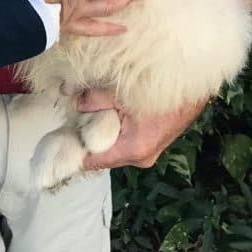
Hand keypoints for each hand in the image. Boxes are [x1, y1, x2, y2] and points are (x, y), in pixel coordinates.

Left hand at [77, 89, 205, 168]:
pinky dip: (112, 131)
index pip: (94, 161)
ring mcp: (146, 153)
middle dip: (85, 139)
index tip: (56, 142)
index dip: (74, 152)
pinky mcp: (149, 145)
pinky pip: (122, 142)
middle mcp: (140, 158)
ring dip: (99, 133)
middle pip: (102, 155)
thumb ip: (94, 99)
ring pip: (112, 147)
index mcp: (133, 150)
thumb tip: (71, 99)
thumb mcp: (123, 94)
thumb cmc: (163, 92)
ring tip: (83, 116)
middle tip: (67, 123)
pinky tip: (103, 115)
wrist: (194, 90)